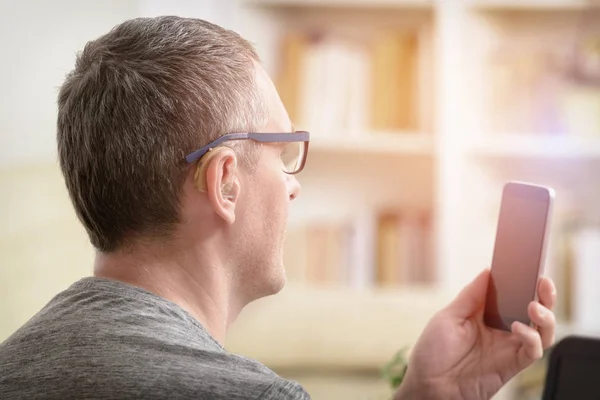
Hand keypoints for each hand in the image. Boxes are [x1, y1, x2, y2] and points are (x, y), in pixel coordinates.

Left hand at [394, 269, 556, 399]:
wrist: (427, 387)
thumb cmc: (432, 353)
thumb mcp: (448, 317)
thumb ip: (471, 296)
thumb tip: (488, 271)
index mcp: (485, 314)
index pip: (512, 294)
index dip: (524, 280)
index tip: (530, 265)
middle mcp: (501, 329)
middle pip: (534, 310)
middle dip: (544, 295)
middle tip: (543, 282)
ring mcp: (507, 347)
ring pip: (541, 330)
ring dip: (545, 316)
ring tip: (533, 306)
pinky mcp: (512, 365)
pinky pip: (533, 351)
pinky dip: (531, 338)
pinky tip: (519, 328)